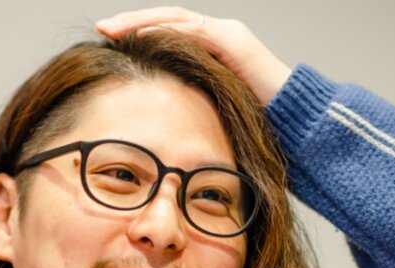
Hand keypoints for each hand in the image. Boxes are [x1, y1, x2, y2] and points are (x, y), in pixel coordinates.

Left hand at [95, 7, 290, 105]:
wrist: (293, 121)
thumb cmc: (251, 122)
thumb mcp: (206, 108)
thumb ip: (184, 101)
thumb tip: (152, 116)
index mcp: (208, 49)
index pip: (165, 32)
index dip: (135, 33)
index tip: (106, 41)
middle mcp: (216, 34)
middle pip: (165, 19)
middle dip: (131, 22)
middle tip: (101, 27)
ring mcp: (226, 33)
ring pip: (175, 18)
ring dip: (140, 22)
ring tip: (113, 28)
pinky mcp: (233, 41)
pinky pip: (193, 31)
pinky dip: (165, 31)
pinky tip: (141, 35)